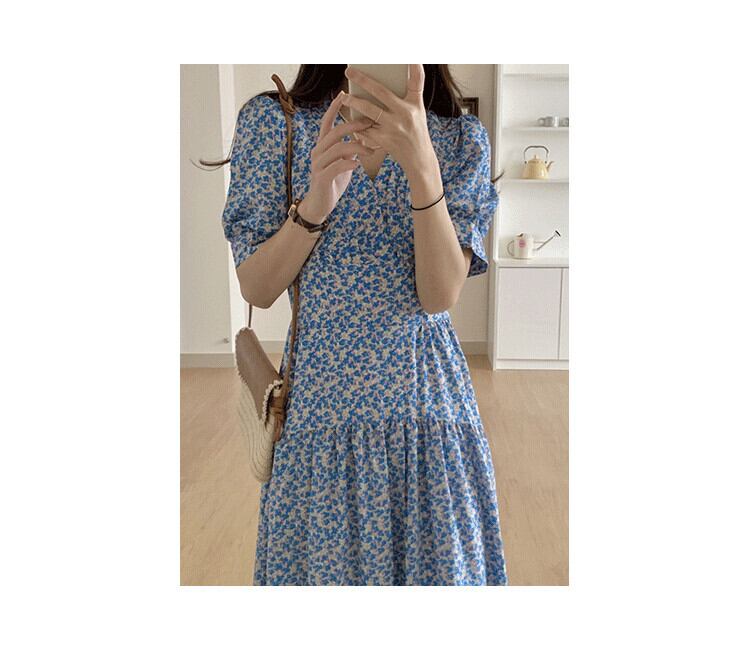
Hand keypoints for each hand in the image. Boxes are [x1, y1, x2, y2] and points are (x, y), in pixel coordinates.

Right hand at [298, 91, 374, 222]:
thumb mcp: (343, 161)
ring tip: (372, 150)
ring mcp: (318, 165)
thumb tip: (365, 134)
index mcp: (322, 146)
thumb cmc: (333, 181)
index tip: (344, 94)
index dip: (334, 107)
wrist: (320, 204)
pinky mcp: (322, 178)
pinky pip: (336, 166)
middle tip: (370, 123)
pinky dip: (349, 163)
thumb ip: (350, 148)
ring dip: (356, 146)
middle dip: (353, 126)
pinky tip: (359, 164)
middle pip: (334, 132)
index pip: (326, 122)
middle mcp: (317, 152)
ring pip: (337, 149)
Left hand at [341, 64, 439, 181]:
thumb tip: (384, 81)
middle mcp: (406, 113)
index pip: (416, 81)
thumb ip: (405, 95)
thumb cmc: (415, 131)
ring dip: (354, 103)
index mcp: (415, 104)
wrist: (419, 160)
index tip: (411, 55)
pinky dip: (357, 123)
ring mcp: (394, 127)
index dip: (414, 67)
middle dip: (363, 80)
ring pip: (369, 111)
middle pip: (381, 92)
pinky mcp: (384, 140)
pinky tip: (349, 118)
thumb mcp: (417, 111)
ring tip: (344, 97)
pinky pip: (366, 128)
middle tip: (349, 71)